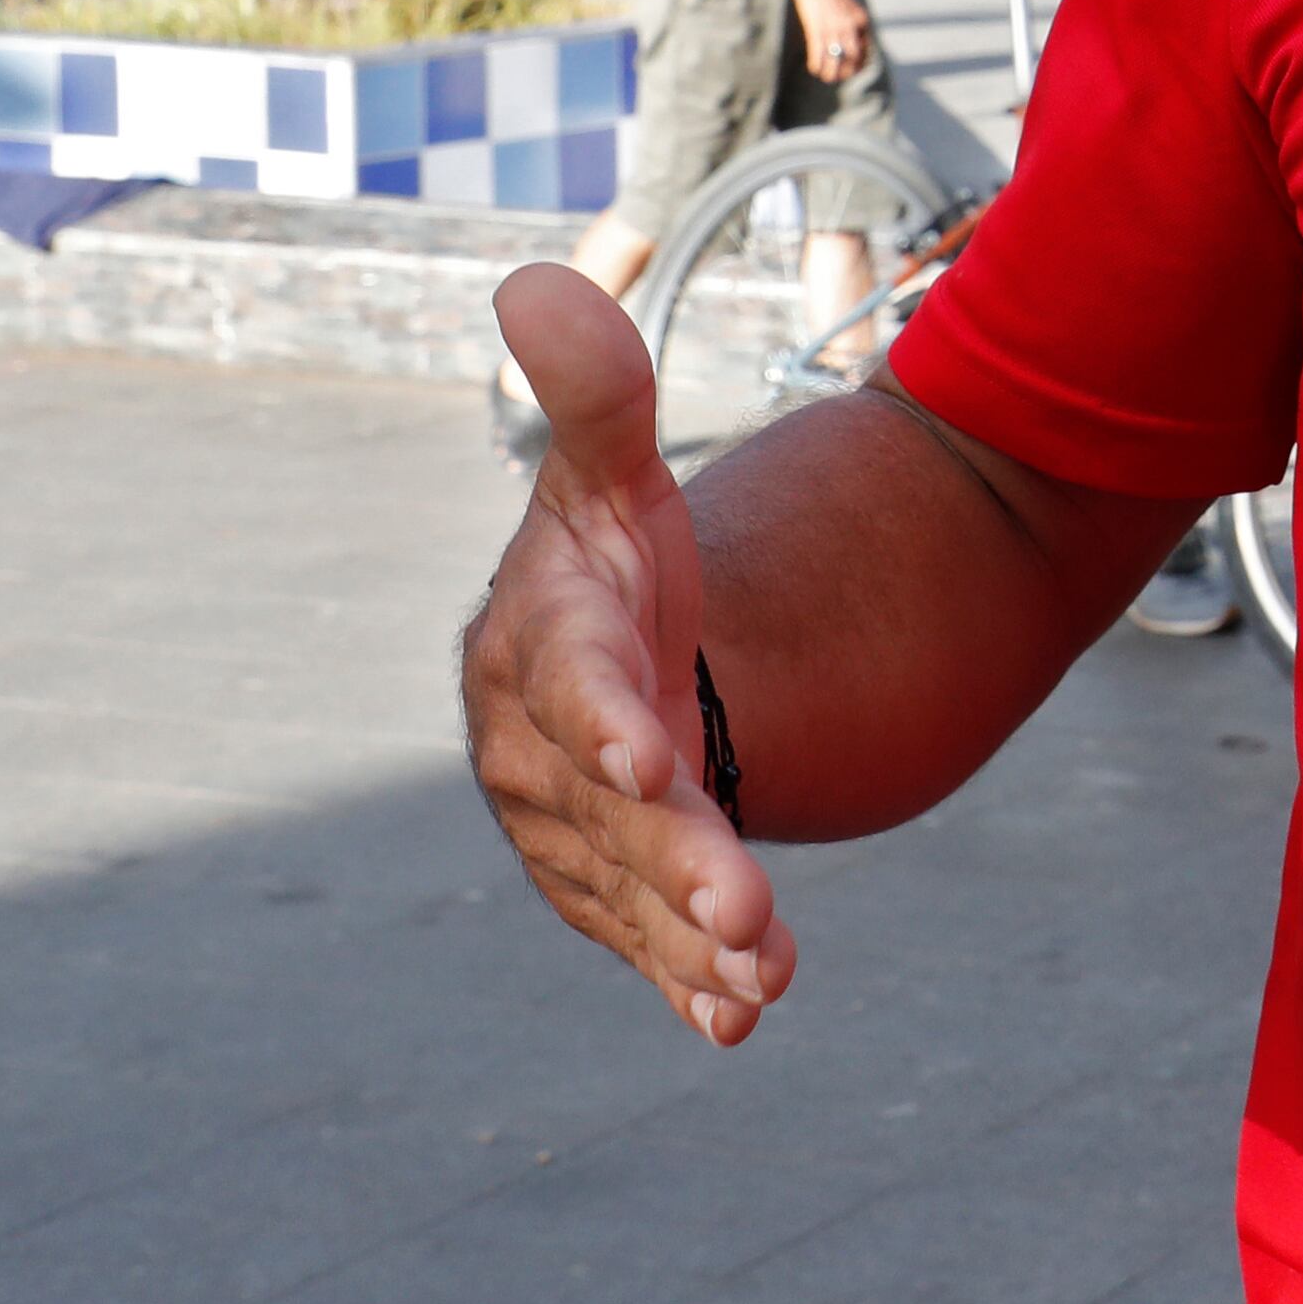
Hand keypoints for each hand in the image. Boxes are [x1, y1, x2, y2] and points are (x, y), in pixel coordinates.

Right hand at [460, 263, 790, 1046]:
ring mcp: (573, 833)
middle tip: (748, 907)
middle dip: (676, 861)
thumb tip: (537, 282)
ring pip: (632, 894)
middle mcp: (541, 755)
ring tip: (765, 977)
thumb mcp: (619, 472)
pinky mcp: (611, 891)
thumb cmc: (622, 560)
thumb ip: (597, 393)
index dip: (603, 721)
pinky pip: (645, 944)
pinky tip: (741, 1021)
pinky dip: (689, 987)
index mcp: (538, 647)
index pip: (567, 685)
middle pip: (612, 814)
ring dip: (692, 942)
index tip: (650, 757)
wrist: (627, 658)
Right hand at [793, 0, 871, 83]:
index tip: (856, 67)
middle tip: (844, 76)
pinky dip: (817, 65)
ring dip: (832, 73)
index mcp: (860, 19)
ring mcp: (832, 29)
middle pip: (853, 56)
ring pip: (835, 60)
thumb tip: (855, 39)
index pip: (866, 47)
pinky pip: (818, 54)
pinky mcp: (815, 30)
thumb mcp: (851, 5)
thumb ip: (854, 22)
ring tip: (829, 78)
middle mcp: (848, 26)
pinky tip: (815, 70)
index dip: (862, 61)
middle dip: (849, 70)